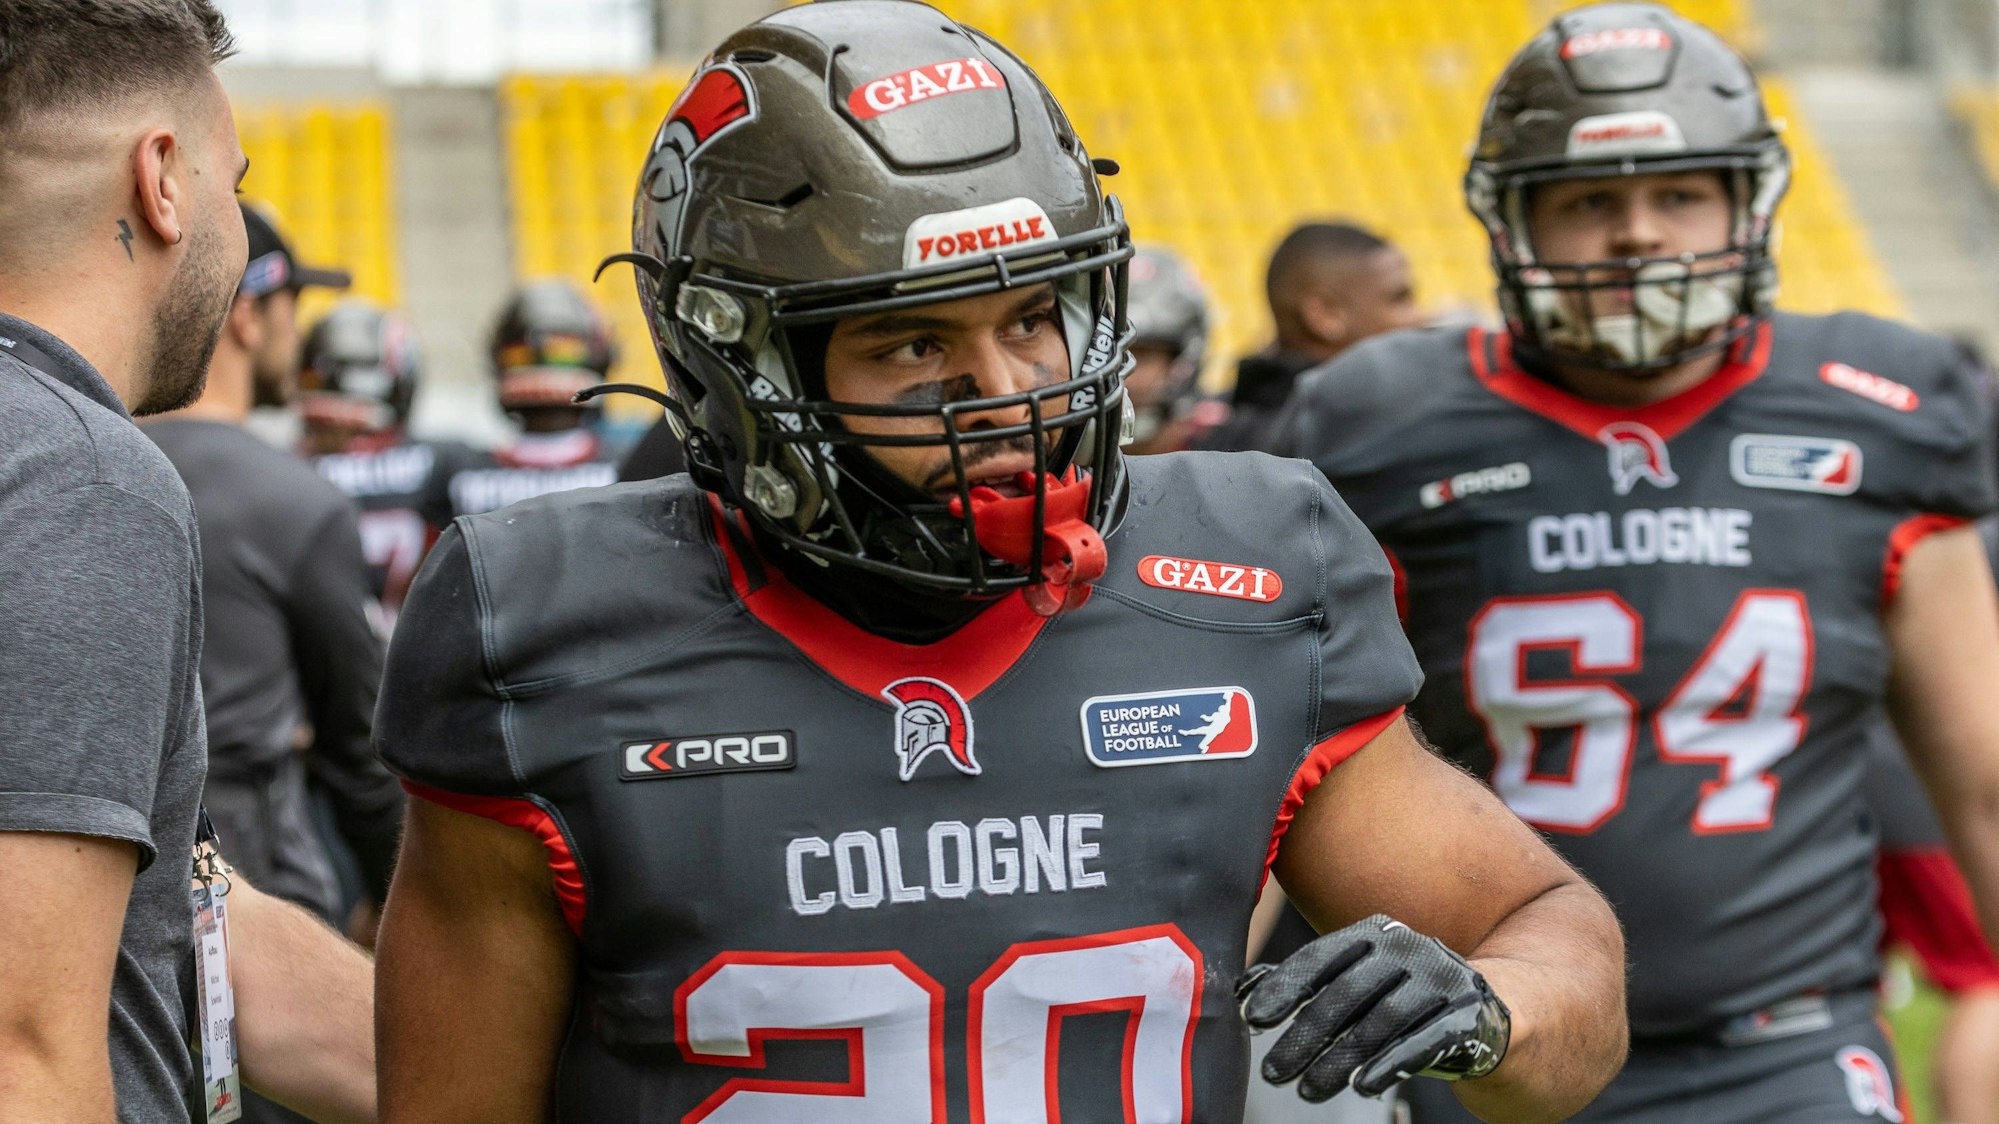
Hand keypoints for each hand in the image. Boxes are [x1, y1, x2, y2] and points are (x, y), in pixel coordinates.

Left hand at [1236, 913, 1509, 1100]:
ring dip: (1339, 1060)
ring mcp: (1442, 979)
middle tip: (1273, 1072)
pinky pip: (1425, 1041)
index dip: (1284, 987)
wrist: (1484, 1010)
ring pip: (1381, 1022)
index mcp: (1375, 933)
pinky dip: (1391, 1063)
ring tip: (1307, 1090)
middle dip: (1305, 1036)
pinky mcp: (1468, 1015)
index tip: (1251, 1018)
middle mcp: (1409, 949)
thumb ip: (1305, 982)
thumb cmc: (1401, 996)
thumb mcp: (1356, 982)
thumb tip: (1239, 990)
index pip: (1320, 958)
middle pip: (1347, 994)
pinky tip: (1361, 1086)